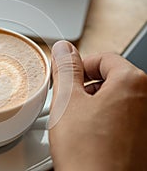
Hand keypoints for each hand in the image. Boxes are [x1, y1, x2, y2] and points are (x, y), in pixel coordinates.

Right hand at [49, 41, 146, 170]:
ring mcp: (146, 122)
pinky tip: (89, 137)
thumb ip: (66, 69)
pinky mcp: (142, 140)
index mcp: (133, 83)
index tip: (68, 80)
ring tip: (77, 125)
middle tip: (69, 105)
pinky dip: (104, 122)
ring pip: (114, 100)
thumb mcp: (68, 102)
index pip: (103, 58)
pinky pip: (121, 120)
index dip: (80, 68)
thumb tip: (64, 49)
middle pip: (110, 79)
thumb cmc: (88, 154)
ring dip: (93, 106)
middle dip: (86, 88)